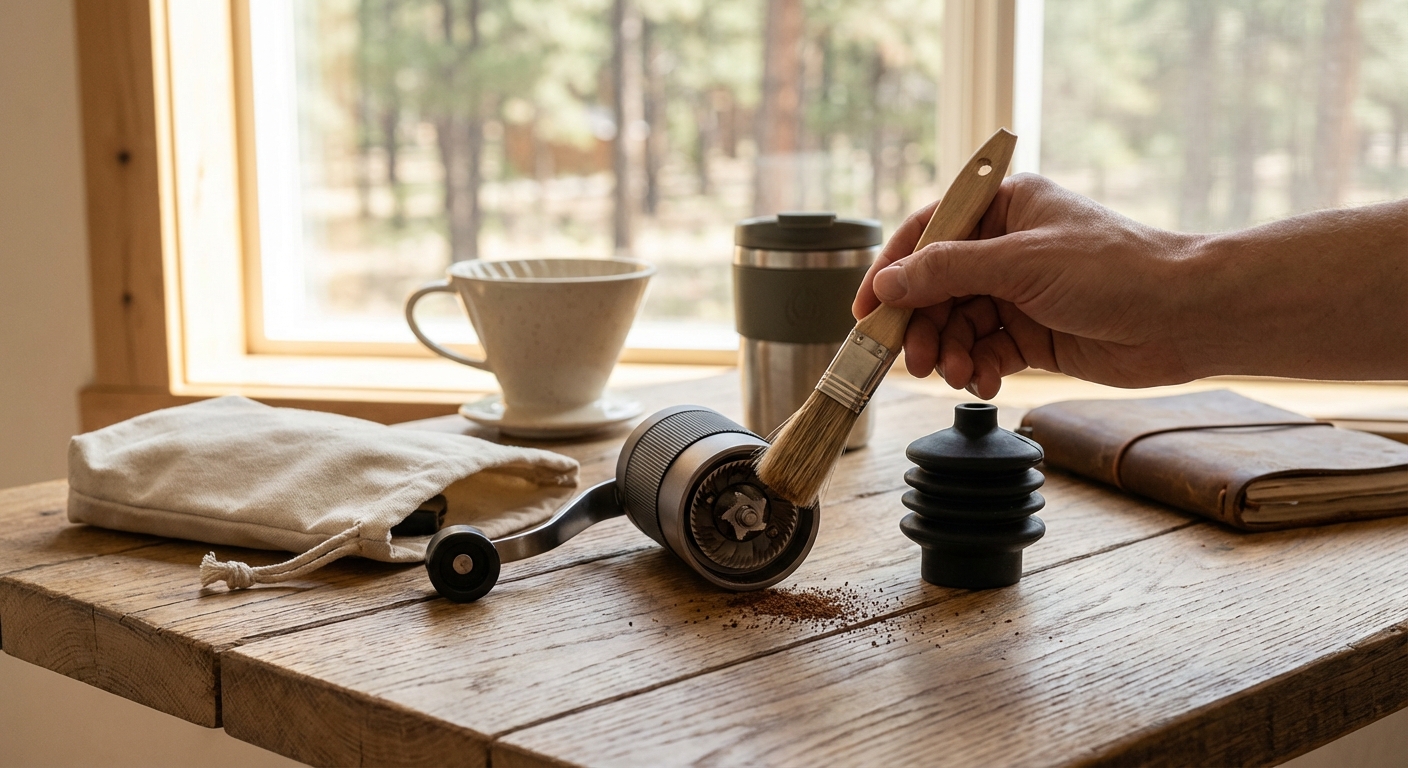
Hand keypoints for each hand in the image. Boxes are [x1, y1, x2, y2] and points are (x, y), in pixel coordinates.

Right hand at [853, 173, 1207, 396]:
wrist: (1183, 317)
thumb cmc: (1116, 270)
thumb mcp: (1020, 263)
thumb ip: (947, 272)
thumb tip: (888, 282)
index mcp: (1002, 208)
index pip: (927, 233)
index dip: (891, 271)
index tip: (865, 309)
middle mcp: (1005, 247)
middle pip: (935, 286)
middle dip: (921, 324)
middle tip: (913, 358)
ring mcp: (1017, 292)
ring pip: (955, 324)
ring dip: (947, 352)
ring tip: (955, 373)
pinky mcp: (1032, 333)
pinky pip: (982, 351)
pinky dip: (975, 368)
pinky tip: (981, 381)